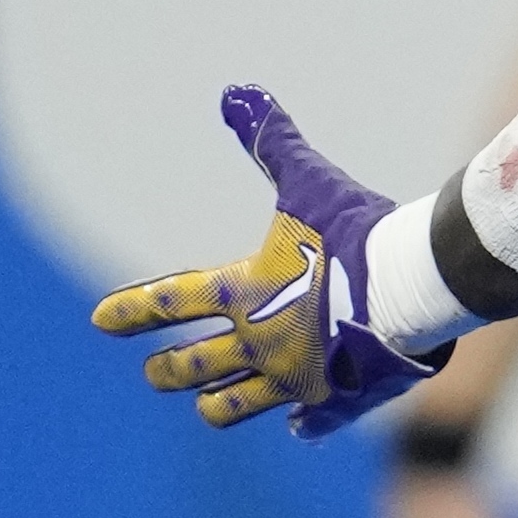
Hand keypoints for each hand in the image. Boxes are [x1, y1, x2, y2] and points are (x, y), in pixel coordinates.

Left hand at [95, 85, 449, 439]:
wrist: (416, 281)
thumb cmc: (358, 230)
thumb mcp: (309, 181)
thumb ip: (272, 142)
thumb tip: (235, 92)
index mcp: (244, 291)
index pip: (170, 301)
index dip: (131, 309)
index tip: (101, 319)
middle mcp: (259, 340)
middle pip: (191, 366)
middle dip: (166, 369)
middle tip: (153, 371)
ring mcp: (294, 377)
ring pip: (234, 404)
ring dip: (214, 402)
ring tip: (204, 403)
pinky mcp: (336, 398)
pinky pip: (311, 420)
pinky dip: (302, 422)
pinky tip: (298, 425)